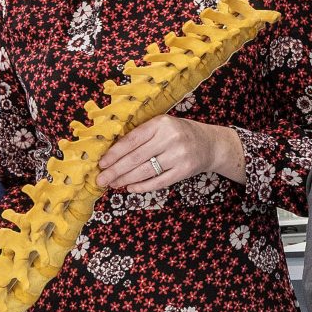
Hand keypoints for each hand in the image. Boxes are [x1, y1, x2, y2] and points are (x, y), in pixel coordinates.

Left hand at [98, 116, 238, 193]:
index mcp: (161, 123)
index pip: (132, 140)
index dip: (114, 153)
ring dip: (126, 180)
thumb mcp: (162, 126)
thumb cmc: (179, 134)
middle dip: (115, 170)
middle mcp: (170, 138)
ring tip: (113, 184)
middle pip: (136, 158)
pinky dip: (143, 186)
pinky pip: (159, 181)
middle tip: (101, 180)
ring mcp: (178, 155)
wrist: (210, 144)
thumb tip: (112, 154)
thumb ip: (142, 135)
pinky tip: (131, 188)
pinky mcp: (184, 170)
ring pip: (145, 171)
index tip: (101, 163)